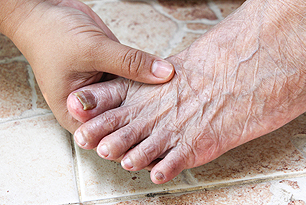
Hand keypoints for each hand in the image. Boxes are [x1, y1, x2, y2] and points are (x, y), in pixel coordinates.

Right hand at [0, 0, 173, 132]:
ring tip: (179, 114)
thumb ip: (130, 63)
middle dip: (147, 128)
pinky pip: (133, 84)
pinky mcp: (112, 75)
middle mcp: (92, 107)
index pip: (108, 139)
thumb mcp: (94, 50)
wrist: (46, 11)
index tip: (161, 148)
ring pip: (131, 103)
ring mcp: (104, 91)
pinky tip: (169, 87)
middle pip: (122, 125)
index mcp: (76, 113)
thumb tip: (165, 73)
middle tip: (177, 132)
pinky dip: (147, 83)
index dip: (134, 145)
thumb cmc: (54, 35)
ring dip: (151, 106)